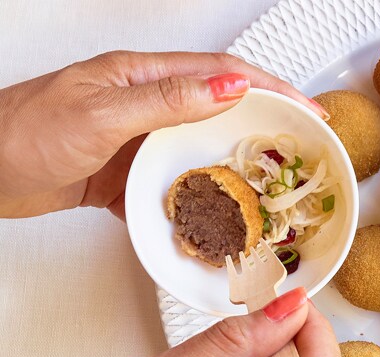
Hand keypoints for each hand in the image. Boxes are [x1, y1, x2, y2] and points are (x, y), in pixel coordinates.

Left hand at [0, 51, 328, 218]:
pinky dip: (200, 200)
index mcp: (143, 76)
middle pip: (221, 110)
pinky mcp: (125, 176)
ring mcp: (138, 141)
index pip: (223, 74)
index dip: (272, 88)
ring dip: (237, 167)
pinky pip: (175, 185)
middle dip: (267, 126)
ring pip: (202, 150)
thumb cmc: (22, 133)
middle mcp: (146, 105)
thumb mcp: (102, 114)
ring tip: (274, 188)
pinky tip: (218, 217)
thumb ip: (168, 101)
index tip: (309, 110)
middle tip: (306, 150)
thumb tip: (230, 87)